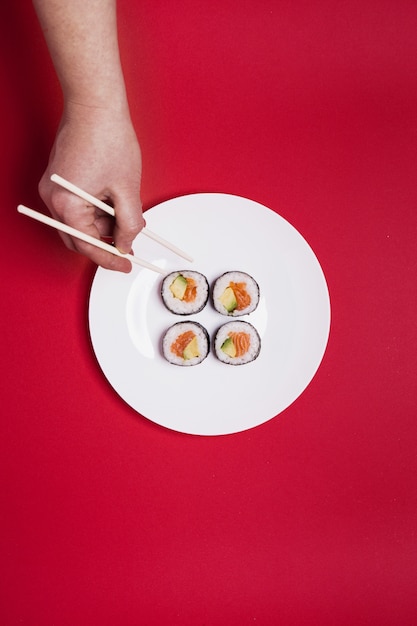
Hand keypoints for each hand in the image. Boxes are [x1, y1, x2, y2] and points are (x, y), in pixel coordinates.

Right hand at [39, 102, 143, 271]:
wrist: (95, 104)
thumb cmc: (108, 138)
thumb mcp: (127, 189)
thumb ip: (129, 223)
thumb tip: (126, 243)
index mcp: (67, 204)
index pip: (87, 245)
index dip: (109, 259)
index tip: (125, 265)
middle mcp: (53, 198)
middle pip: (78, 238)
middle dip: (105, 244)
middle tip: (128, 250)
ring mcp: (53, 188)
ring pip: (79, 223)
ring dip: (103, 226)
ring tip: (129, 219)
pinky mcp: (59, 180)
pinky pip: (77, 207)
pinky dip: (96, 212)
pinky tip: (116, 206)